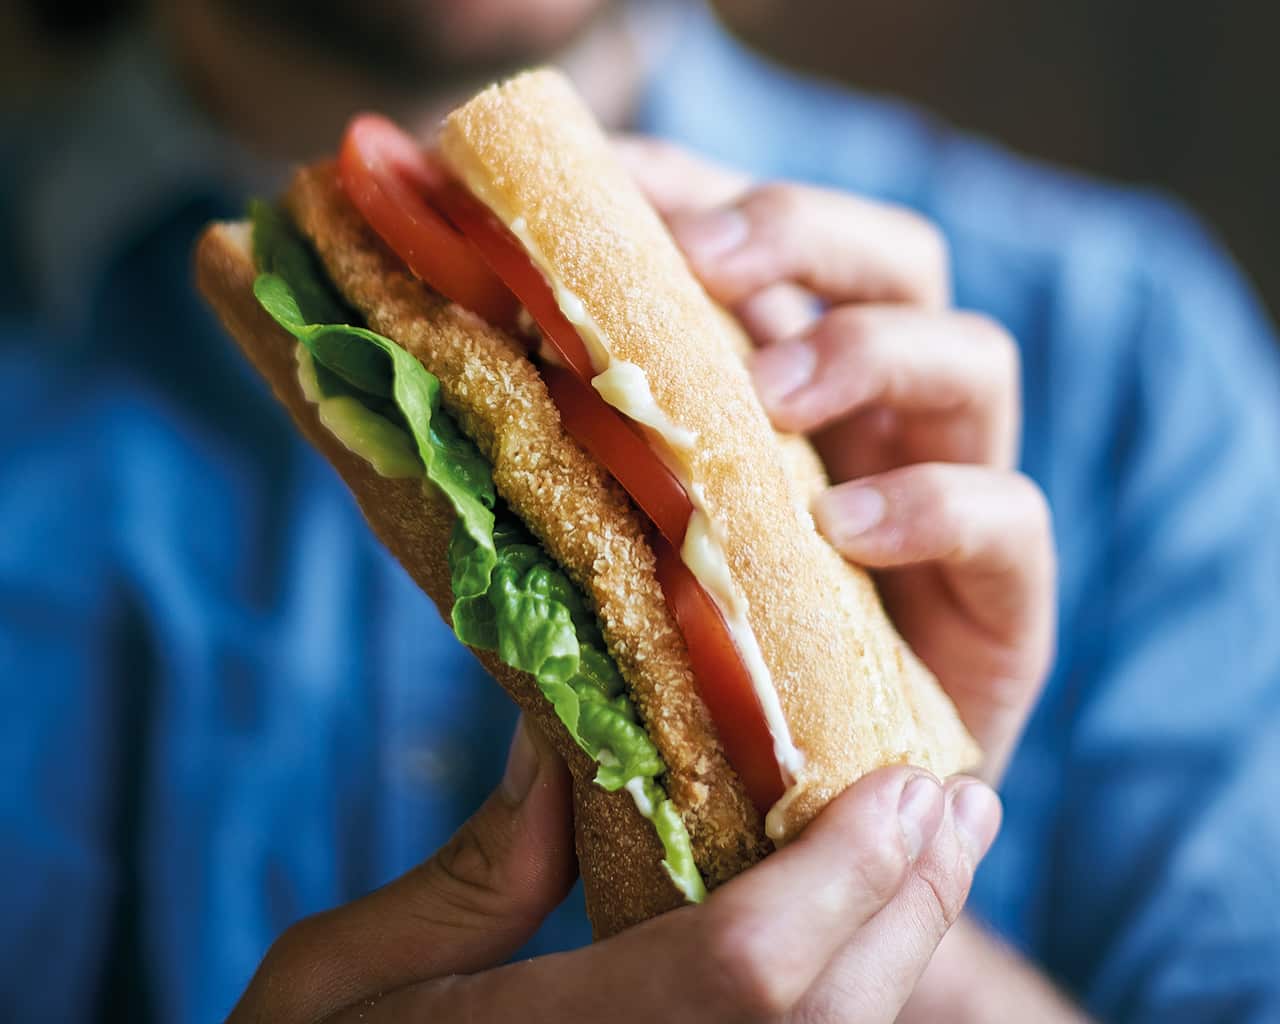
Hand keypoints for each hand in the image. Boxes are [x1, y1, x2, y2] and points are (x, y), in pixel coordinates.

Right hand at [229, 717, 1000, 1022]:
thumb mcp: (335, 982)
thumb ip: (470, 874)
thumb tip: (575, 741)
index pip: (743, 974)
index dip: (844, 877)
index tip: (907, 785)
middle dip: (908, 909)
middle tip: (959, 804)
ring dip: (901, 958)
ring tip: (936, 862)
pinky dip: (852, 1010)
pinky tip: (869, 950)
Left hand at [619, 139, 1056, 782]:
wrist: (788, 827)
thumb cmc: (688, 680)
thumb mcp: (607, 556)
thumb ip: (560, 474)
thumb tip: (444, 376)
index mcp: (788, 390)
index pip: (770, 244)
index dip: (704, 190)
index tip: (611, 183)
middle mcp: (880, 425)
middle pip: (894, 260)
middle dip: (801, 232)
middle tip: (700, 261)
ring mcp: (951, 499)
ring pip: (973, 355)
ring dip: (865, 350)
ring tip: (767, 398)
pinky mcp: (1004, 602)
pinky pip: (1012, 515)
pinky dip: (932, 504)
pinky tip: (842, 533)